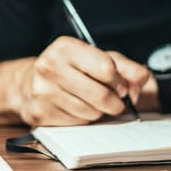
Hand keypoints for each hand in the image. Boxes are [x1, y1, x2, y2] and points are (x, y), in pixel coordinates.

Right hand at [16, 36, 146, 125]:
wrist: (29, 83)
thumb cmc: (71, 69)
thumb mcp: (99, 59)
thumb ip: (125, 67)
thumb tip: (141, 78)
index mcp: (65, 47)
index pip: (106, 68)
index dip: (120, 82)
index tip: (120, 86)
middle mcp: (50, 66)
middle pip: (101, 94)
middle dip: (115, 102)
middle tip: (116, 101)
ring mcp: (43, 91)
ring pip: (91, 112)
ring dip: (99, 112)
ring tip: (92, 102)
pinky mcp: (40, 113)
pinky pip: (77, 123)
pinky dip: (84, 119)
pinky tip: (77, 108)